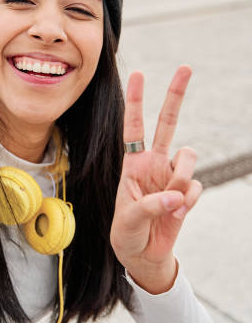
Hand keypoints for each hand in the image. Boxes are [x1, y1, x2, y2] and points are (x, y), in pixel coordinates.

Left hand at [110, 66, 202, 293]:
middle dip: (175, 95)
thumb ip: (152, 206)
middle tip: (186, 67)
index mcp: (132, 164)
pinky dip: (189, 200)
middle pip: (167, 122)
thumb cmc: (127, 233)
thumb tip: (178, 195)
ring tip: (171, 202)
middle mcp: (153, 163)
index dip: (136, 101)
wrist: (143, 255)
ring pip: (188, 157)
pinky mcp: (186, 191)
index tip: (138, 74)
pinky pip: (196, 186)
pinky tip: (178, 214)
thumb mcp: (128, 220)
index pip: (133, 126)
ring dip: (182, 178)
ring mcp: (172, 176)